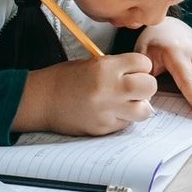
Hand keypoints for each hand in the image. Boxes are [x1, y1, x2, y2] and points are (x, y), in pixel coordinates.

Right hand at [14, 53, 156, 135]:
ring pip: (144, 110)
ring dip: (139, 106)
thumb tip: (142, 74)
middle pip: (150, 86)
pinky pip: (126, 123)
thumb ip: (119, 67)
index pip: (144, 63)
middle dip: (146, 86)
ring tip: (127, 102)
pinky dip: (123, 118)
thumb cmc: (66, 79)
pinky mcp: (102, 128)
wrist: (42, 100)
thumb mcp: (94, 63)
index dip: (141, 66)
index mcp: (106, 67)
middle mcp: (109, 88)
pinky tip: (110, 112)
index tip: (135, 70)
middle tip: (136, 87)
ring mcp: (106, 111)